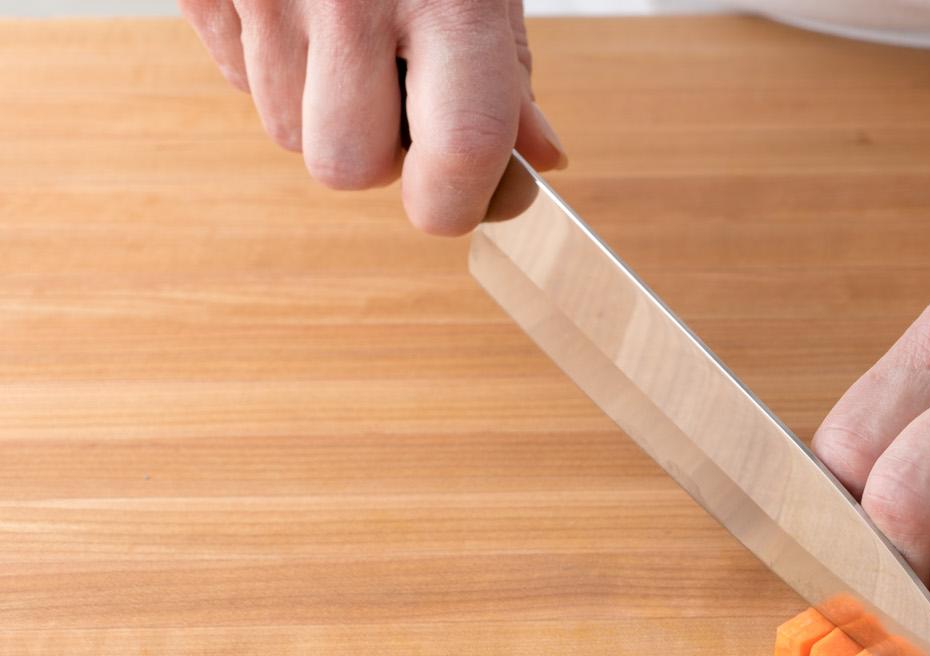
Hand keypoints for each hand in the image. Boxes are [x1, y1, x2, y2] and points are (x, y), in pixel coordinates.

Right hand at [179, 0, 566, 233]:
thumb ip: (507, 70)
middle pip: (343, 164)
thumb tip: (538, 160)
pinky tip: (297, 1)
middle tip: (394, 93)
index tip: (457, 193)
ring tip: (342, 26)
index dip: (454, 200)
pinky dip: (265, 57)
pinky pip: (229, 71)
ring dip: (315, 101)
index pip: (453, 161)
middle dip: (373, 149)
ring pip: (280, 126)